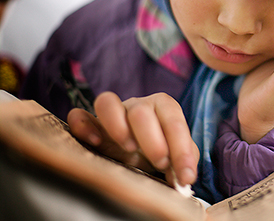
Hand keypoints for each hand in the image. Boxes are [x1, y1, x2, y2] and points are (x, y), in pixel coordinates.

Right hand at [67, 91, 198, 185]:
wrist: (138, 152)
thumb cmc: (160, 149)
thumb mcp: (177, 154)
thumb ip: (185, 161)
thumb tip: (184, 178)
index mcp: (163, 107)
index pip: (173, 119)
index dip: (181, 148)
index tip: (186, 175)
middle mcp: (137, 104)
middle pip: (141, 111)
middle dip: (153, 140)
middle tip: (160, 163)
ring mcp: (113, 112)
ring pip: (108, 102)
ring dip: (117, 125)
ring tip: (128, 148)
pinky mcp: (90, 124)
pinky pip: (79, 116)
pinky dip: (83, 126)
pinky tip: (95, 142)